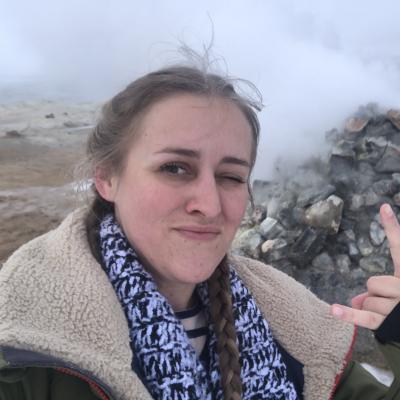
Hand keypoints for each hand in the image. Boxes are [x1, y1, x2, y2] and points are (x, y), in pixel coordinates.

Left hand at [331, 203, 399, 329]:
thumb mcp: (397, 296)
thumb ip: (379, 291)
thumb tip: (357, 301)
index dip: (392, 227)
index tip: (383, 206)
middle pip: (373, 283)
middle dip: (375, 295)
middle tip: (391, 305)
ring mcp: (398, 307)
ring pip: (367, 301)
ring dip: (372, 310)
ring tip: (391, 318)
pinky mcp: (389, 324)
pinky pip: (365, 318)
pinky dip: (348, 315)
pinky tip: (333, 310)